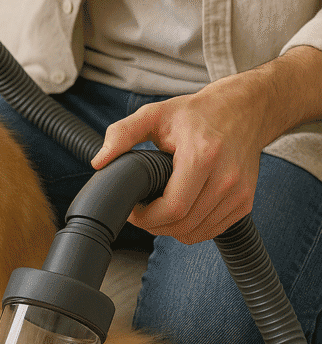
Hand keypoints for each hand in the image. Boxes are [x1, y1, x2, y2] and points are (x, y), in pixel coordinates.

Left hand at [90, 77, 268, 244]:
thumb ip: (123, 133)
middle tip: (141, 211)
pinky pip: (211, 231)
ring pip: (196, 233)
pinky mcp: (245, 202)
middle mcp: (225, 178)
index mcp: (202, 156)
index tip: (133, 209)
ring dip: (171, 229)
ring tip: (159, 209)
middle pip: (183, 225)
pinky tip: (180, 210)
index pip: (173, 208)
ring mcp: (239, 193)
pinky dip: (191, 228)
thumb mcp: (155, 114)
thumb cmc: (197, 113)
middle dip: (154, 225)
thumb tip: (99, 161)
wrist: (243, 110)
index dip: (146, 218)